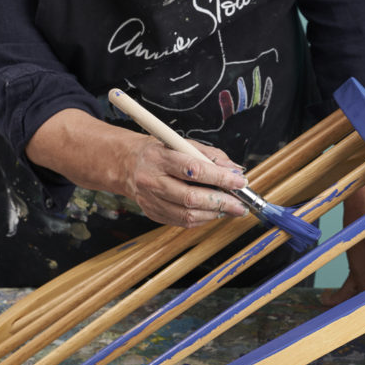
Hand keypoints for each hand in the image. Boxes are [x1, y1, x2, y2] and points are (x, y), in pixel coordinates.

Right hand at [26, 109, 249, 228]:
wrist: (125, 164)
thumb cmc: (160, 150)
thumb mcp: (182, 143)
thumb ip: (210, 156)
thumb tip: (235, 171)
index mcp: (160, 156)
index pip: (194, 169)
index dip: (219, 178)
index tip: (239, 182)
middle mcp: (153, 179)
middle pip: (190, 198)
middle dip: (220, 202)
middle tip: (240, 204)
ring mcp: (150, 199)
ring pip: (187, 214)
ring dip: (214, 214)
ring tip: (230, 209)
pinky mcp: (152, 213)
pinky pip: (181, 221)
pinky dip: (201, 219)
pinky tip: (212, 213)